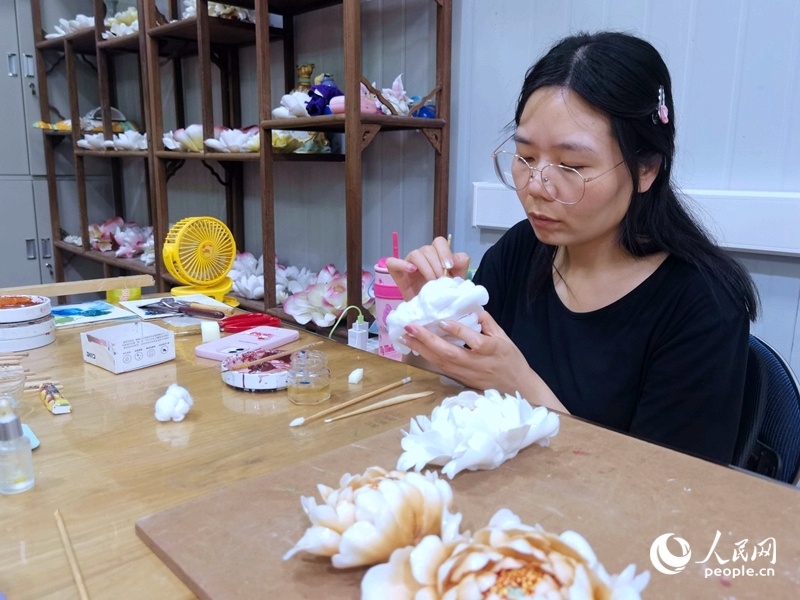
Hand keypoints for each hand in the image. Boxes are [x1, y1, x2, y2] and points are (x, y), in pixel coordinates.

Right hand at [386, 236, 470, 300]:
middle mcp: (423, 256)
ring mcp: (409, 263)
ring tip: (430, 282)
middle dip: (437, 265)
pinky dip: (402, 264)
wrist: (432, 313)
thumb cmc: (444, 294)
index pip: (439, 242)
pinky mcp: (397, 273)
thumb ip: (460, 264)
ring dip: (426, 267)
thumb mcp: (458, 279)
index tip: (449, 267)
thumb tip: (455, 259)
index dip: (444, 252)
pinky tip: (412, 270)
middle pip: (428, 249)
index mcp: (437, 255)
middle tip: (440, 281)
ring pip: (415, 254)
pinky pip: (393, 262)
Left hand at [400, 311, 567, 412]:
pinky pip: (441, 367)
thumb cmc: (511, 359)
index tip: (442, 320)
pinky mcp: (460, 379)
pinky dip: (427, 356)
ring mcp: (466, 373)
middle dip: (427, 340)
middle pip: (449, 353)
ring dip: (421, 349)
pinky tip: (416, 348)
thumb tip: (472, 309)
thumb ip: (487, 323)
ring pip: (440, 361)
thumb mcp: (504, 337)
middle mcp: (476, 363)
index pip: (472, 340)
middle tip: (410, 327)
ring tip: (404, 337)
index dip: (457, 331)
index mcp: (490, 350)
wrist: (516, 387)